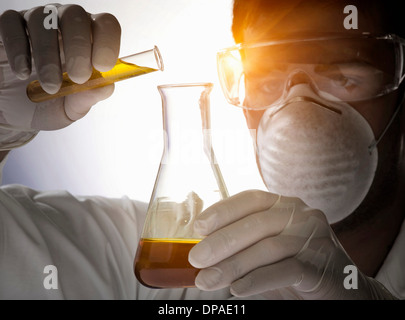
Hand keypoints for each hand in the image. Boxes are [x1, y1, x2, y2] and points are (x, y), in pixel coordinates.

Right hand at [0, 4, 120, 150]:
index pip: (105, 25)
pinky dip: (19, 49)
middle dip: (79, 47)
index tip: (103, 66)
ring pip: (43, 20)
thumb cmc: (48, 105)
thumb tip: (106, 87)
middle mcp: (65, 24)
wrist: (15, 112)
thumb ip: (87, 97)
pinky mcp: (9, 26)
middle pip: (76, 16)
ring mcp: (36, 22)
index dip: (107, 41)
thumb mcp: (72, 108)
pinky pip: (12, 24)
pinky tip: (24, 73)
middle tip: (78, 77)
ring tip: (50, 86)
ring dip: (48, 54)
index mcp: (89, 40)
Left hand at [188, 190, 394, 298]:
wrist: (344, 289)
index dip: (223, 210)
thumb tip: (202, 250)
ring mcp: (315, 238)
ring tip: (207, 280)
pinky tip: (237, 289)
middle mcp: (302, 215)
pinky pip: (285, 270)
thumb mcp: (268, 249)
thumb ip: (243, 245)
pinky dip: (257, 280)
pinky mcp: (322, 265)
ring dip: (232, 265)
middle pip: (257, 223)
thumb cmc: (297, 266)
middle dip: (221, 242)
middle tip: (196, 259)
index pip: (251, 199)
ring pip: (268, 247)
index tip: (198, 227)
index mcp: (286, 205)